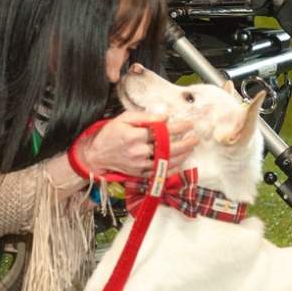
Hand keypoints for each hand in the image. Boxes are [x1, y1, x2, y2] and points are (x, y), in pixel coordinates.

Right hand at [78, 111, 197, 177]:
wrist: (96, 154)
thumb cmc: (110, 133)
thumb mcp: (124, 118)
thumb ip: (146, 117)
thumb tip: (165, 116)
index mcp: (135, 136)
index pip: (162, 131)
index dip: (178, 128)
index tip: (188, 124)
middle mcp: (138, 152)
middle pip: (167, 148)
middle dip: (184, 143)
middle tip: (195, 138)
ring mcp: (139, 165)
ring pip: (165, 162)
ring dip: (181, 156)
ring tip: (190, 149)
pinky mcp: (138, 174)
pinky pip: (158, 173)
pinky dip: (170, 170)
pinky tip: (180, 165)